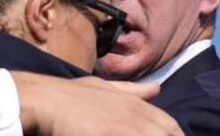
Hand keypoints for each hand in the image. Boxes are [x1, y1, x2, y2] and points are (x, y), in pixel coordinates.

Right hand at [12, 73, 181, 135]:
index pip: (171, 126)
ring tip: (124, 135)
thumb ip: (132, 90)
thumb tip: (157, 87)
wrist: (45, 100)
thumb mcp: (104, 87)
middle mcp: (136, 117)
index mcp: (136, 104)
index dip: (174, 135)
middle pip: (168, 133)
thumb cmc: (70, 94)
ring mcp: (125, 129)